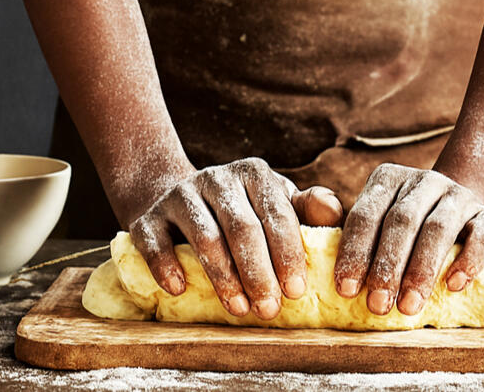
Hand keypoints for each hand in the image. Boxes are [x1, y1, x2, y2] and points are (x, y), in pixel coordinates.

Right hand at [129, 157, 342, 319]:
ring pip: (204, 235)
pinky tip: (181, 289)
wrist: (179, 200)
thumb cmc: (243, 209)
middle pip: (242, 227)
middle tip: (270, 309)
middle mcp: (217, 178)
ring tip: (239, 308)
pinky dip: (168, 265)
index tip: (297, 290)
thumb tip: (335, 210)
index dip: (287, 252)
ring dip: (223, 276)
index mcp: (254, 174)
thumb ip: (308, 209)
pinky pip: (156, 241)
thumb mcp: (277, 203)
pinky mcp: (148, 217)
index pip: (276, 212)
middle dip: (258, 272)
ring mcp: (181, 195)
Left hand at [333, 163, 483, 315]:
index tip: (346, 289)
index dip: (355, 251)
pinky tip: (453, 285)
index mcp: (388, 179)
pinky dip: (468, 260)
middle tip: (377, 305)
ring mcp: (459, 195)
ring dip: (421, 269)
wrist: (462, 214)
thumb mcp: (374, 221)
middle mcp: (424, 181)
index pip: (366, 213)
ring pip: (438, 228)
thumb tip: (316, 239)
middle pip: (401, 220)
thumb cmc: (405, 228)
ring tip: (408, 305)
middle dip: (387, 266)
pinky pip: (482, 235)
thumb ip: (343, 228)